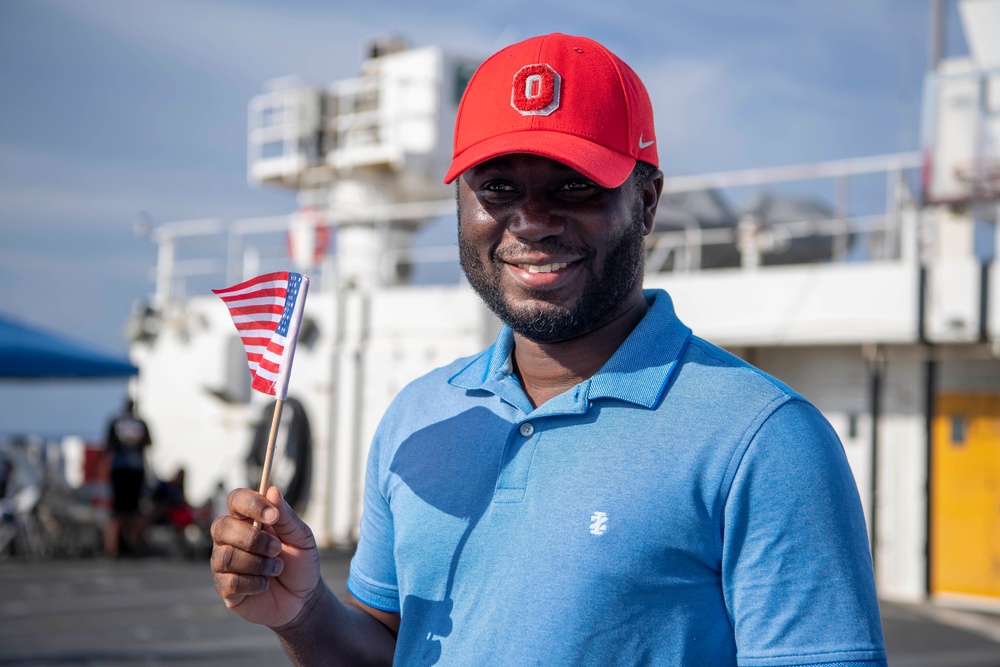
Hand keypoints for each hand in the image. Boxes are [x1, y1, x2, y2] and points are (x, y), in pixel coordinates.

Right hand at [210, 486, 321, 627]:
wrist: (303, 599)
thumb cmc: (300, 563)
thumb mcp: (301, 537)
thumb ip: (286, 516)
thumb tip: (272, 490)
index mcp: (249, 519)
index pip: (236, 499)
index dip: (250, 504)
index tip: (273, 516)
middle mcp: (230, 538)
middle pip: (222, 526)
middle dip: (253, 539)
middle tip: (278, 549)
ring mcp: (224, 563)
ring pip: (225, 555)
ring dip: (258, 563)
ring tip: (277, 568)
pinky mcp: (224, 588)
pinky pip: (230, 581)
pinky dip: (254, 583)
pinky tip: (265, 584)